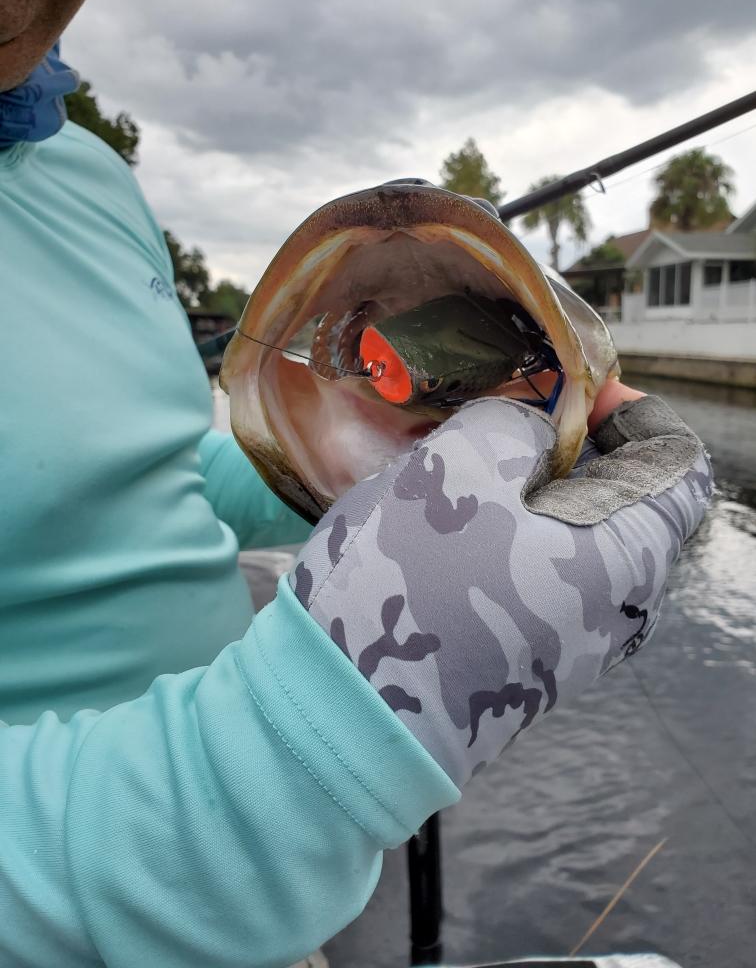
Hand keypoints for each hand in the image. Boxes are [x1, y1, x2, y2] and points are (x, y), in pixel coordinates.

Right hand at [290, 395, 711, 788]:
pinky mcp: (524, 661)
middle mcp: (616, 610)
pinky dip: (509, 535)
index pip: (677, 465)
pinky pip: (538, 577)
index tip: (571, 390)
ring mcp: (571, 644)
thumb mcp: (459, 468)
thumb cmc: (411, 581)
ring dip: (529, 491)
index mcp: (627, 558)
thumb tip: (534, 435)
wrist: (345, 714)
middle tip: (502, 417)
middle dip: (571, 449)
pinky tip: (450, 523)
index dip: (633, 411)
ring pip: (573, 540)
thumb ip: (514, 425)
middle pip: (623, 502)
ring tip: (464, 465)